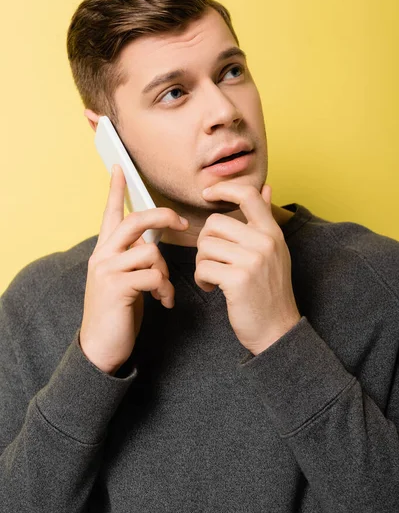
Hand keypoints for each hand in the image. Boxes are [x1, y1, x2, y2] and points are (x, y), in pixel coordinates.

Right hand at [79, 164, 188, 374]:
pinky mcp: (115, 287)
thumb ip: (135, 258)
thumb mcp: (125, 279)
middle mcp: (102, 255)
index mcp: (105, 251)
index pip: (111, 213)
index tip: (120, 167)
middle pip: (135, 221)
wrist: (102, 345)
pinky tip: (161, 302)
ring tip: (162, 292)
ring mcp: (107, 270)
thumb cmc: (118, 311)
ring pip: (150, 251)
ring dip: (164, 272)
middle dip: (162, 218)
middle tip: (182, 224)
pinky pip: (153, 275)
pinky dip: (163, 289)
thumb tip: (154, 246)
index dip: (116, 189)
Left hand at [195, 182, 300, 355]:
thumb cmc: (270, 291)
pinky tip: (213, 288)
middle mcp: (264, 243)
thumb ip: (266, 219)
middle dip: (205, 242)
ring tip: (214, 277)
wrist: (277, 329)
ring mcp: (252, 261)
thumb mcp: (275, 251)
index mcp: (272, 233)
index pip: (247, 195)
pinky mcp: (238, 280)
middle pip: (214, 223)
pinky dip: (202, 279)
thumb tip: (266, 187)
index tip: (208, 194)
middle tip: (212, 259)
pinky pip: (203, 268)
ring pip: (205, 246)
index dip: (223, 189)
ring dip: (202, 264)